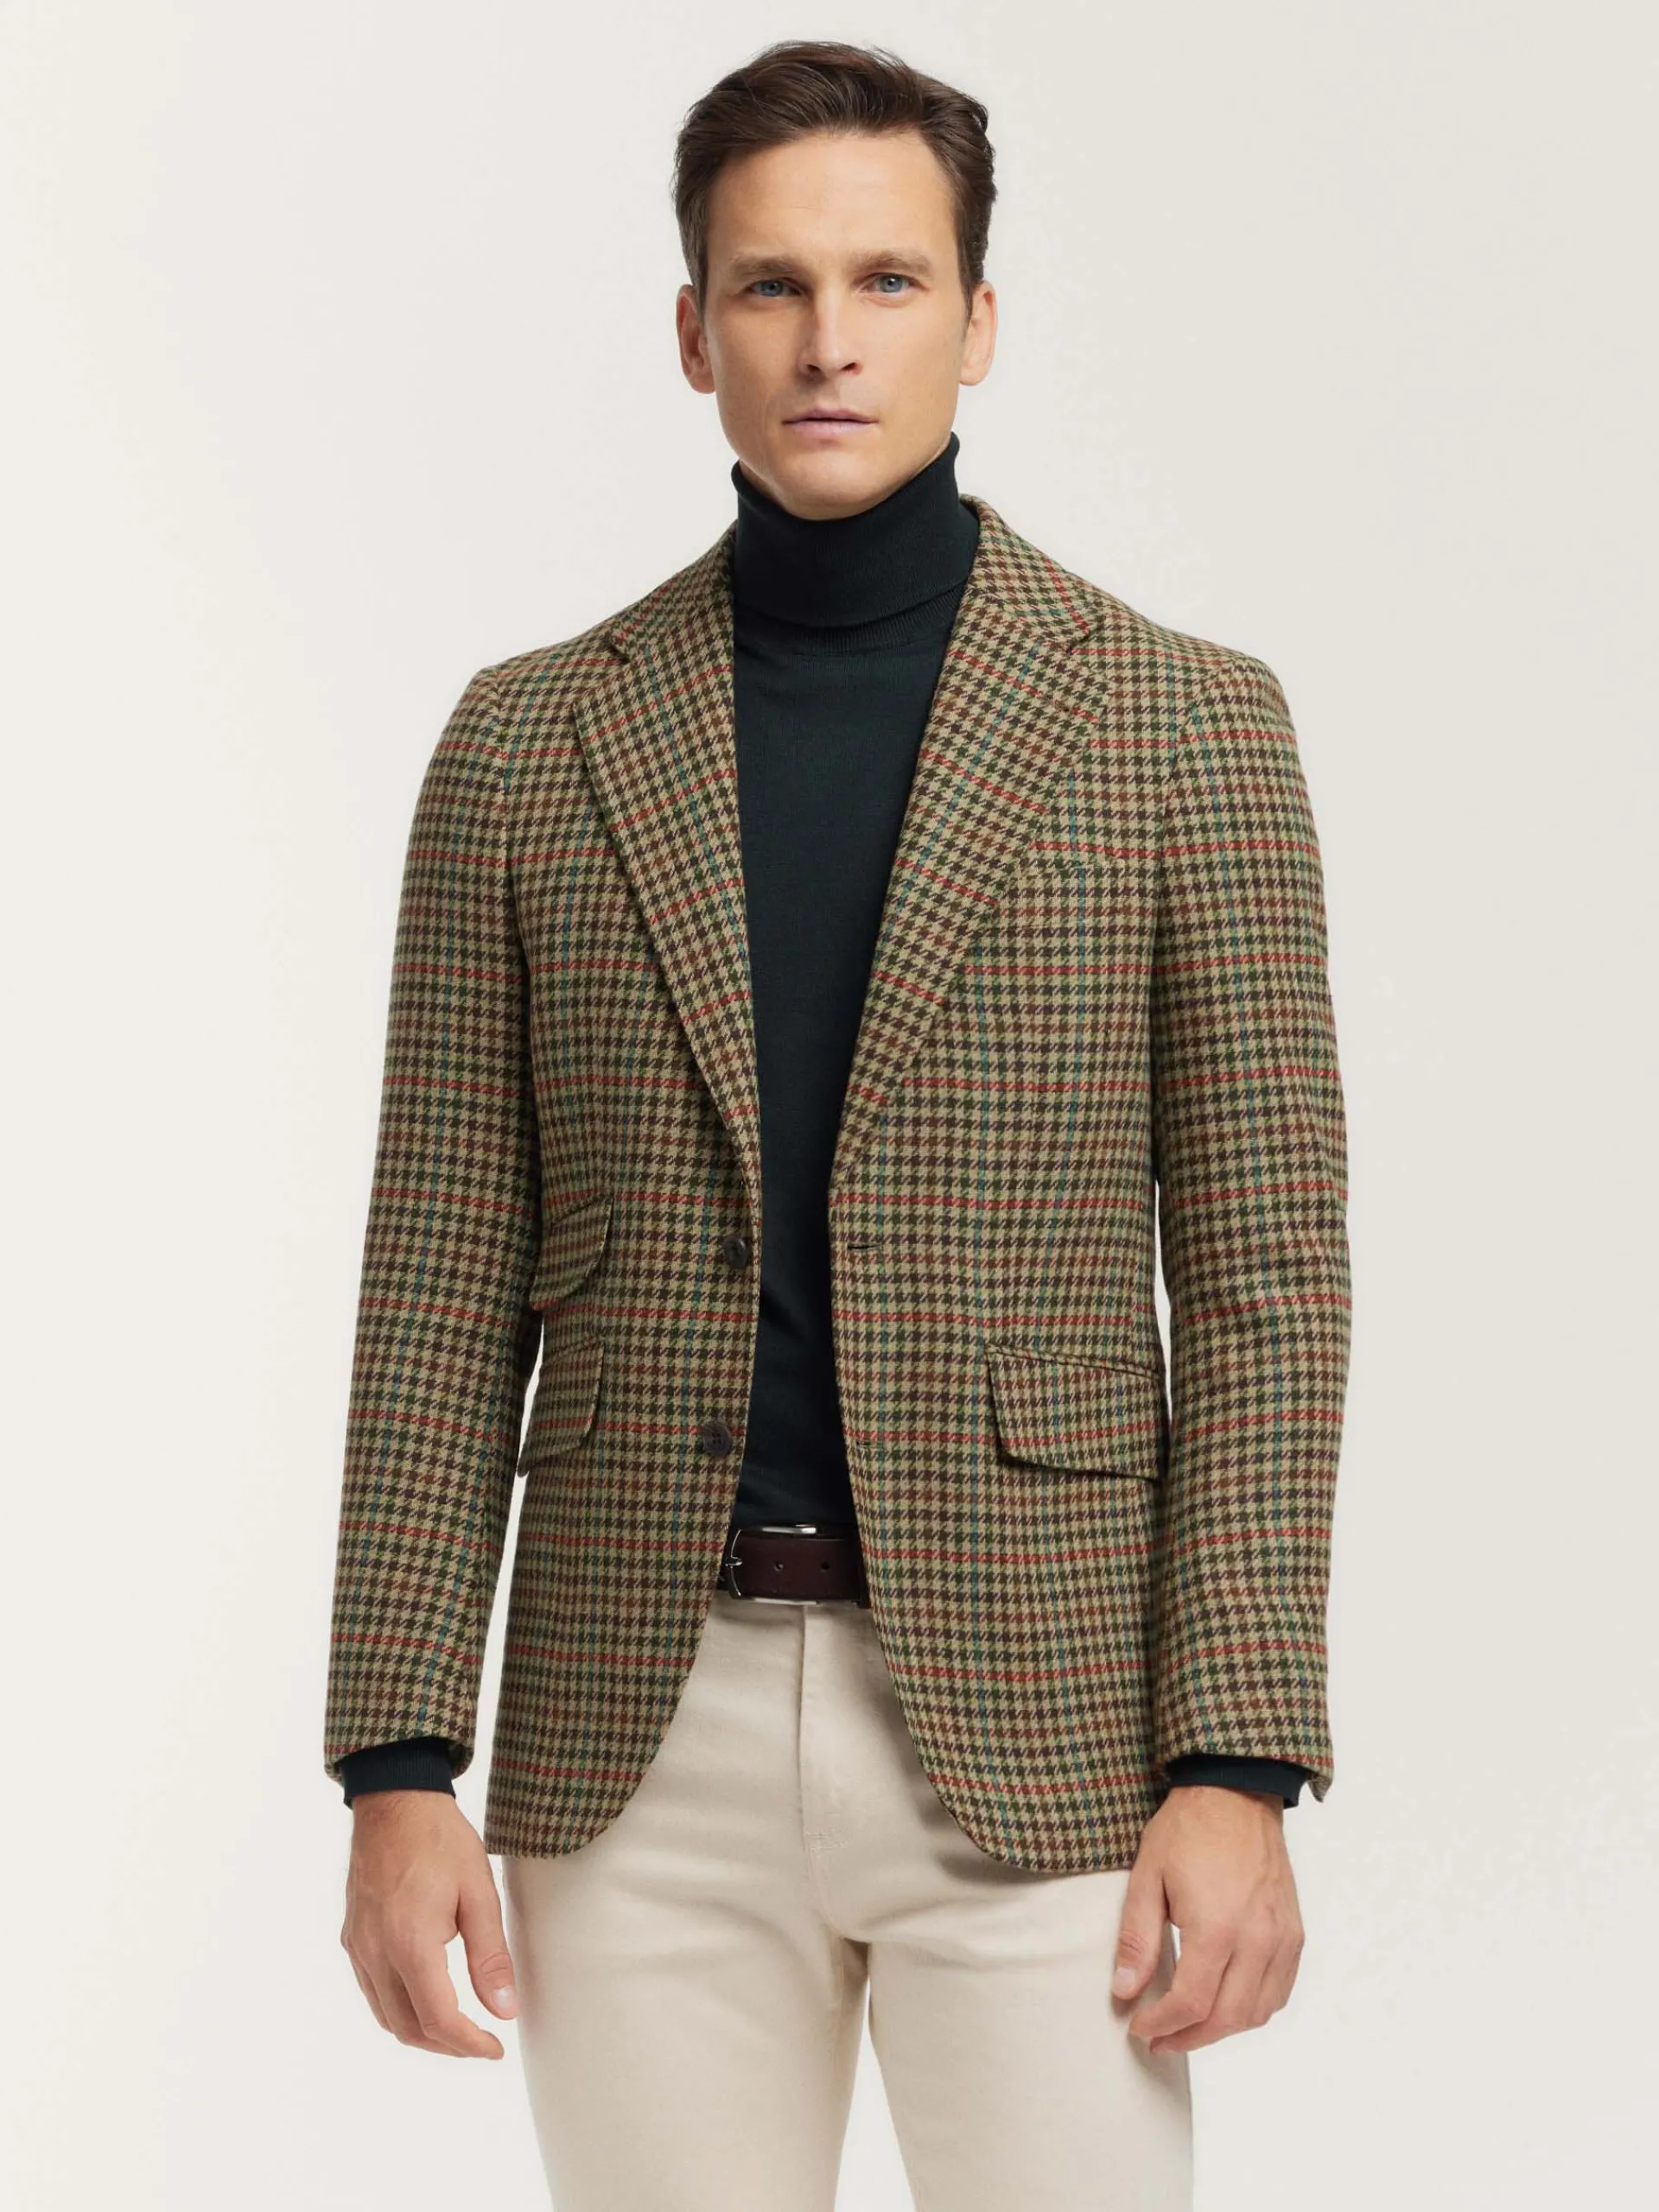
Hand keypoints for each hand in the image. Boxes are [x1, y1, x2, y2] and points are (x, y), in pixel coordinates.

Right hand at [340, 1791, 519, 2057]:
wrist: (395, 1802)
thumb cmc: (440, 1841)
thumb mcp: (479, 1893)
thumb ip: (490, 1957)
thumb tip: (505, 2011)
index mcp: (410, 1943)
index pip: (438, 2019)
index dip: (469, 2044)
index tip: (495, 2047)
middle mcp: (377, 1953)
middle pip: (409, 2028)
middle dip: (448, 2046)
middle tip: (482, 2042)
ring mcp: (359, 1947)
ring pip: (386, 2016)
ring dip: (422, 2032)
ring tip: (459, 2027)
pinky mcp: (353, 1939)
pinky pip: (373, 1992)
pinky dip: (399, 2009)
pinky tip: (425, 1998)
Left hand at [1111, 1785, 1304, 2053]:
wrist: (1235, 1791)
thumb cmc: (1188, 1829)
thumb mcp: (1147, 1877)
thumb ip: (1137, 1940)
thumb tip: (1125, 1991)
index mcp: (1217, 1927)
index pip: (1191, 2003)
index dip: (1162, 2024)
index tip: (1138, 2027)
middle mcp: (1257, 1939)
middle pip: (1227, 2018)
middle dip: (1188, 2037)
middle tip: (1159, 2039)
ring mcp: (1281, 1938)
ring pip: (1258, 2012)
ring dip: (1222, 2030)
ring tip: (1188, 2027)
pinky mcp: (1294, 1932)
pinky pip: (1279, 1991)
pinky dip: (1253, 2009)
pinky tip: (1226, 2005)